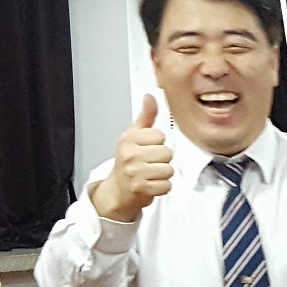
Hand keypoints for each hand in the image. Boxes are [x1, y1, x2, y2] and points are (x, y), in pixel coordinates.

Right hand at [92, 96, 173, 222]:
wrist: (118, 190)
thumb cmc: (128, 161)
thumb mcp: (134, 135)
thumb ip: (146, 116)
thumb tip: (150, 97)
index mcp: (129, 139)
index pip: (160, 136)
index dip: (158, 143)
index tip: (148, 148)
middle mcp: (130, 155)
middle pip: (167, 153)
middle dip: (162, 159)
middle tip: (150, 163)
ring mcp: (135, 173)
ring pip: (169, 170)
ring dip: (164, 174)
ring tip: (151, 174)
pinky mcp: (141, 189)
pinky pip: (167, 185)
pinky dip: (162, 187)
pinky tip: (152, 184)